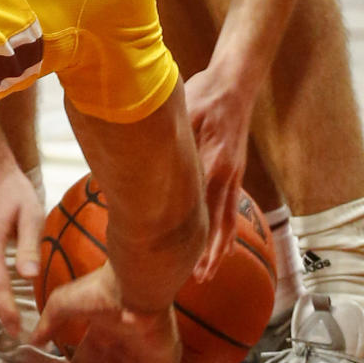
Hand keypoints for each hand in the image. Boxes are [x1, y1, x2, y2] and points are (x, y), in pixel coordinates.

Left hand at [181, 66, 252, 281]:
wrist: (234, 83)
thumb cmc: (203, 95)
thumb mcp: (181, 113)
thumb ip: (162, 139)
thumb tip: (128, 155)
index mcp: (212, 163)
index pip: (201, 208)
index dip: (193, 236)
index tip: (182, 258)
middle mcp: (226, 174)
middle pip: (219, 223)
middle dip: (210, 253)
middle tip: (200, 280)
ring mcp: (233, 174)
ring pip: (229, 219)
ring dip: (220, 247)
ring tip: (210, 272)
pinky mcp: (235, 170)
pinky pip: (232, 206)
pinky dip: (228, 229)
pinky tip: (224, 245)